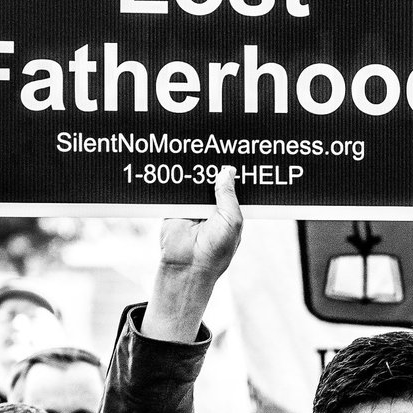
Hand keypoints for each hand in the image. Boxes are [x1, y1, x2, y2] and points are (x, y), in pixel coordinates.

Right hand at [141, 166, 242, 342]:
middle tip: (215, 146)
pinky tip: (181, 162)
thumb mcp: (231, 220)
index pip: (232, 185)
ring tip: (198, 150)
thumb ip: (228, 194)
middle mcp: (211, 205)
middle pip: (213, 179)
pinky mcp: (175, 205)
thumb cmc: (216, 249)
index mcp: (229, 210)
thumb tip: (227, 170)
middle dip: (214, 166)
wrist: (187, 265)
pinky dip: (178, 177)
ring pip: (196, 180)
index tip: (237, 152)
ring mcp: (193, 204)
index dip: (233, 172)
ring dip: (196, 169)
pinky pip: (177, 187)